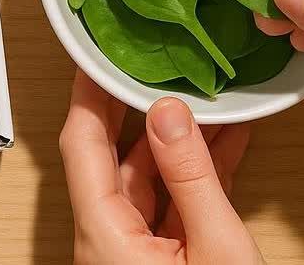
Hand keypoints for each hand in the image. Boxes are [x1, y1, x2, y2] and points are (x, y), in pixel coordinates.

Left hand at [60, 74, 261, 263]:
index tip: (96, 58)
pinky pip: (169, 205)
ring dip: (175, 142)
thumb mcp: (217, 245)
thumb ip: (192, 179)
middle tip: (141, 64)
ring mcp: (131, 250)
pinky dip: (193, 175)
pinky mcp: (159, 260)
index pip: (81, 146)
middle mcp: (106, 240)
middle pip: (109, 158)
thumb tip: (169, 114)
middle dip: (129, 109)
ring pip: (145, 180)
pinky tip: (222, 142)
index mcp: (103, 235)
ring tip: (202, 98)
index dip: (88, 97)